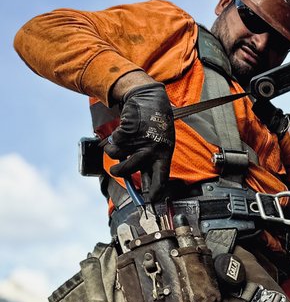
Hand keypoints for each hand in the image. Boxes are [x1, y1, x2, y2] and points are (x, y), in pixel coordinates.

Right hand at [106, 83, 174, 202]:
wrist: (148, 98)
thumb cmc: (155, 124)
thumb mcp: (160, 144)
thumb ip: (152, 163)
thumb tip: (143, 188)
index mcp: (164, 154)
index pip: (161, 179)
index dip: (154, 193)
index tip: (149, 202)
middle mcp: (152, 149)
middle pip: (129, 169)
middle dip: (118, 171)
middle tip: (115, 170)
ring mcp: (139, 140)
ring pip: (116, 156)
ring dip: (113, 151)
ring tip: (120, 144)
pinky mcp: (126, 131)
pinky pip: (112, 143)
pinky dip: (112, 139)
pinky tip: (123, 130)